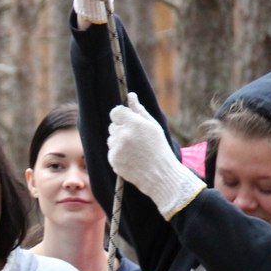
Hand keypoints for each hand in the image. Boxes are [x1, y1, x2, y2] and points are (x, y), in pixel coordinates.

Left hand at [107, 93, 204, 217]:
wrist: (160, 175)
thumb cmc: (159, 148)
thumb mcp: (153, 126)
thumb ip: (139, 110)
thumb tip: (130, 95)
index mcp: (134, 123)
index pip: (115, 112)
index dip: (120, 116)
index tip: (126, 120)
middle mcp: (123, 135)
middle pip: (112, 126)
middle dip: (121, 129)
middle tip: (136, 139)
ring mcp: (117, 148)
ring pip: (110, 139)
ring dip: (118, 142)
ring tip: (135, 150)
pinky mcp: (113, 160)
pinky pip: (111, 151)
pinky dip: (118, 154)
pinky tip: (131, 158)